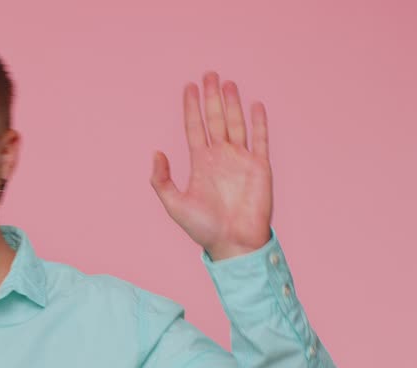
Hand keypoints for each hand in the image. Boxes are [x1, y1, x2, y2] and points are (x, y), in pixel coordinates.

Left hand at [150, 72, 272, 260]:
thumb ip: (162, 180)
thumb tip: (156, 152)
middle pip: (215, 120)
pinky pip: (260, 139)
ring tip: (227, 82)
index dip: (191, 108)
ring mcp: (241, 160)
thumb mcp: (174, 205)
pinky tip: (254, 104)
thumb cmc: (204, 229)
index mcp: (201, 164)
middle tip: (208, 74)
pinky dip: (258, 122)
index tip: (188, 87)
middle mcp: (221, 157)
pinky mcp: (260, 167)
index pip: (194, 128)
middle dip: (211, 98)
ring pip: (236, 124)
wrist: (233, 244)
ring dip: (232, 103)